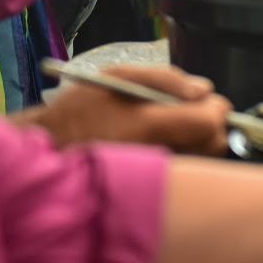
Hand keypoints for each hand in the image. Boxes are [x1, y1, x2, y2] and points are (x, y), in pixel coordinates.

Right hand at [24, 63, 231, 154]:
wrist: (48, 152)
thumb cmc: (79, 111)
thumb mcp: (116, 77)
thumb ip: (165, 79)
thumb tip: (203, 89)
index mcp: (147, 125)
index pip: (209, 123)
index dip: (214, 108)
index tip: (203, 100)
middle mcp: (156, 154)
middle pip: (214, 143)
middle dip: (210, 123)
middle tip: (186, 109)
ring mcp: (155, 174)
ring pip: (202, 157)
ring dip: (197, 138)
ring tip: (167, 124)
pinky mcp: (151, 185)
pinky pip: (185, 167)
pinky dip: (183, 152)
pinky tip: (158, 141)